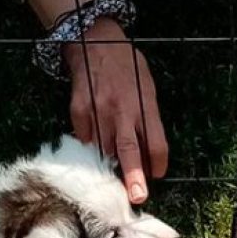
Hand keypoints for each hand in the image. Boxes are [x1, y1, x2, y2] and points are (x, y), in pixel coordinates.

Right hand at [64, 18, 167, 202]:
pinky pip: (86, 139)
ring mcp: (98, 111)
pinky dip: (91, 146)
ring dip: (110, 165)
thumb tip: (148, 154)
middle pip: (130, 151)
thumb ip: (148, 119)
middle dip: (134, 177)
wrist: (93, 40)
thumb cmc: (126, 66)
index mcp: (144, 104)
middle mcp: (122, 110)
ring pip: (105, 150)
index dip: (158, 164)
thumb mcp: (147, 86)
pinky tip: (95, 141)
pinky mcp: (78, 112)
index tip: (156, 175)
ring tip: (112, 175)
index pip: (156, 143)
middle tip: (137, 197)